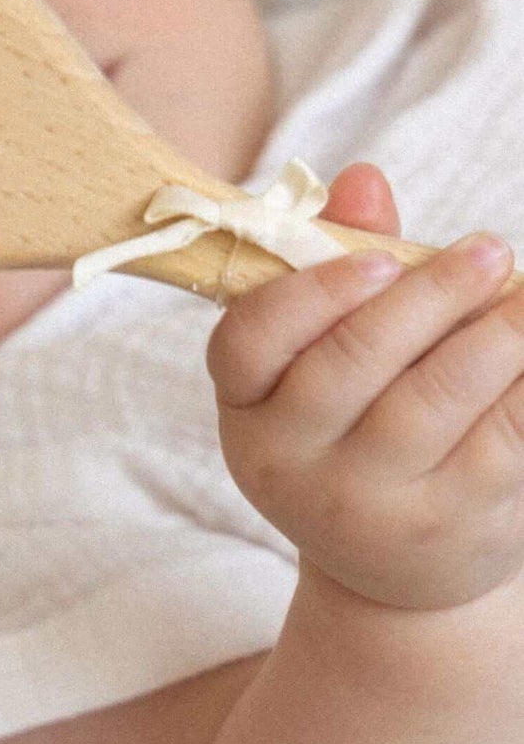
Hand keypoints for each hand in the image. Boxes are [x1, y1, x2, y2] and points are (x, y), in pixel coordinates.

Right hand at [207, 163, 523, 607]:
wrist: (395, 564)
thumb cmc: (357, 425)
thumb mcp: (325, 356)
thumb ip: (342, 263)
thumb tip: (363, 180)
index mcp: (245, 406)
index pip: (248, 341)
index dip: (309, 294)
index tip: (380, 260)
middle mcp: (285, 460)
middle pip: (349, 363)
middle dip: (427, 298)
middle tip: (487, 251)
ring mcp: (360, 504)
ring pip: (431, 400)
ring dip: (492, 337)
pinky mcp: (442, 526)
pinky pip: (499, 442)